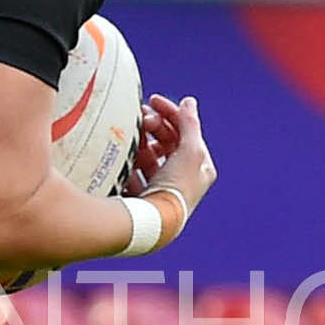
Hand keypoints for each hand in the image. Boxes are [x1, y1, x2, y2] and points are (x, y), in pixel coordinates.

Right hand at [140, 93, 216, 217]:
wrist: (153, 223)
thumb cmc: (176, 187)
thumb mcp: (190, 151)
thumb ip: (190, 124)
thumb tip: (189, 102)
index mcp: (200, 168)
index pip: (187, 132)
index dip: (171, 113)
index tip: (152, 101)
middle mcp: (183, 179)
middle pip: (168, 143)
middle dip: (154, 126)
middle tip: (140, 116)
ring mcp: (162, 188)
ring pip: (150, 156)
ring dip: (140, 142)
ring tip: (130, 136)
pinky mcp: (143, 198)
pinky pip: (135, 173)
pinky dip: (130, 162)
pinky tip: (124, 157)